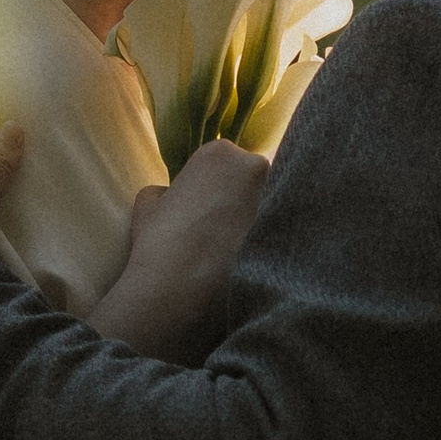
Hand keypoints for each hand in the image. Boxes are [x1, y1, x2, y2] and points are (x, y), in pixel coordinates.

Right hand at [87, 138, 270, 361]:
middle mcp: (256, 167)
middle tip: (225, 232)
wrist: (180, 288)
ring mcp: (277, 198)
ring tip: (237, 252)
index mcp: (221, 151)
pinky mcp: (291, 232)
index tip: (208, 211)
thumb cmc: (160, 240)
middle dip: (245, 203)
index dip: (219, 189)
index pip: (229, 164)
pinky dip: (269, 247)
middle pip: (256, 181)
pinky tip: (248, 266)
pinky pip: (281, 235)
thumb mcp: (149, 202)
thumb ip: (165, 189)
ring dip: (259, 224)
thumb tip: (171, 195)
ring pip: (272, 207)